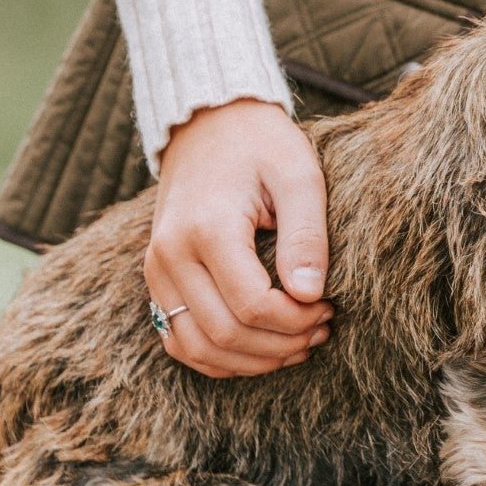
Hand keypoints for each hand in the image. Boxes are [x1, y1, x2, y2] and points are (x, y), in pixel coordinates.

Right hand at [147, 99, 333, 377]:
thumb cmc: (262, 146)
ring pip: (198, 348)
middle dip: (281, 344)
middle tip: (322, 328)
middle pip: (225, 334)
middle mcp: (170, 256)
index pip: (252, 305)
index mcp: (206, 229)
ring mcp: (157, 272)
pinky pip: (179, 341)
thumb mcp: (298, 175)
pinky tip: (263, 348)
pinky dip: (220, 357)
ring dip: (252, 360)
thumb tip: (310, 294)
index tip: (328, 306)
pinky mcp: (158, 281)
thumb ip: (306, 234)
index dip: (296, 320)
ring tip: (300, 343)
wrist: (209, 125)